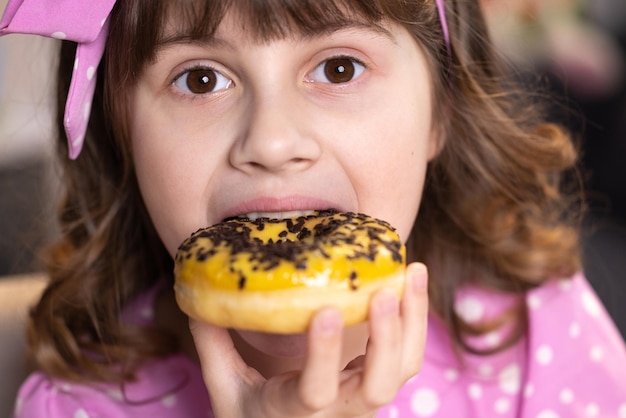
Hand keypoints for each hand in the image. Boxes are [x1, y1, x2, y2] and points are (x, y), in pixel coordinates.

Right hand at [189, 262, 428, 417]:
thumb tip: (196, 299)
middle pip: (379, 383)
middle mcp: (343, 411)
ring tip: (412, 269)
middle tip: (384, 290)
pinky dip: (415, 320)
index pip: (317, 390)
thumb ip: (214, 347)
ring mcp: (366, 399)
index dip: (325, 353)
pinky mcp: (380, 382)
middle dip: (386, 336)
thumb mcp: (226, 392)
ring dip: (412, 319)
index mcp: (298, 414)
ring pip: (404, 368)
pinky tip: (411, 281)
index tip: (326, 310)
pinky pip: (408, 356)